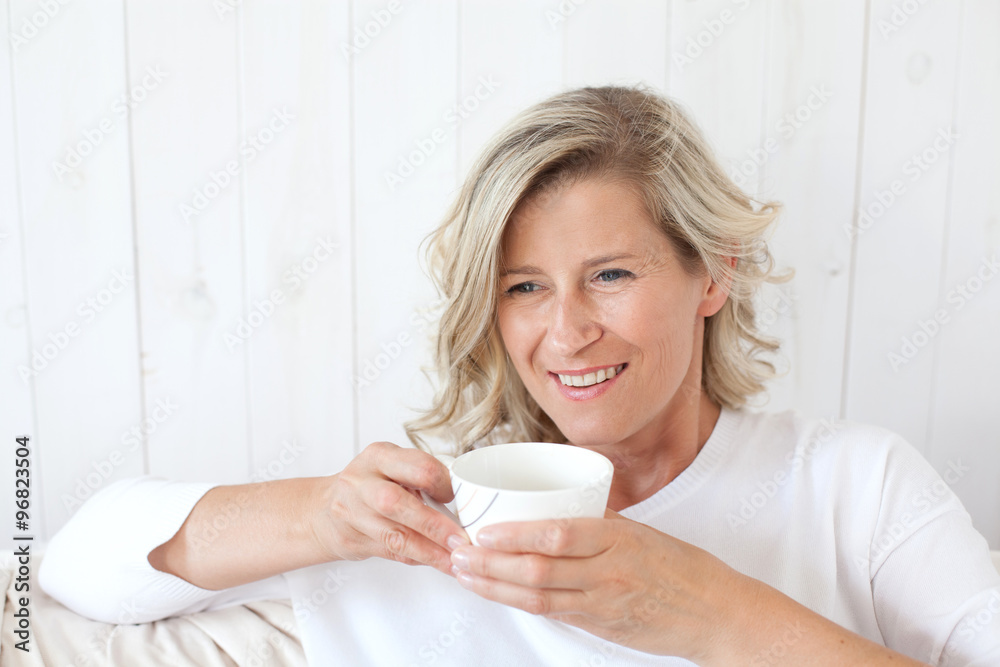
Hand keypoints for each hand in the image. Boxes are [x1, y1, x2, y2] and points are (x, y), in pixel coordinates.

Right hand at [310, 441, 469, 575]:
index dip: (443, 484)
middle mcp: (360, 481)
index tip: (462, 500)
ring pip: (394, 535)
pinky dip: (418, 558)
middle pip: (397, 503)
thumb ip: (421, 477)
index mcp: (379, 456)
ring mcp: (352, 512)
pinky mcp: (352, 540)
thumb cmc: (370, 485)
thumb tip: (466, 498)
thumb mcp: (392, 467)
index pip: (417, 467)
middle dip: (434, 525)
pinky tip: (438, 562)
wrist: (323, 509)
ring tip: (456, 559)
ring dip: (430, 551)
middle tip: (462, 540)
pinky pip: (391, 551)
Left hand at [447, 511, 742, 660]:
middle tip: (460, 553)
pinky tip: (497, 594)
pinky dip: (520, 603)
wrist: (715, 613)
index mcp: (618, 539)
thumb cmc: (681, 567)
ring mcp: (602, 603)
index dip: (515, 536)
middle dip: (490, 564)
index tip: (484, 530)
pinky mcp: (600, 625)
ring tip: (466, 575)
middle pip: (537, 570)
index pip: (558, 536)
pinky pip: (554, 613)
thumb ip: (599, 522)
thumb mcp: (642, 532)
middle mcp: (608, 572)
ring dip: (495, 587)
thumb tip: (556, 505)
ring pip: (537, 597)